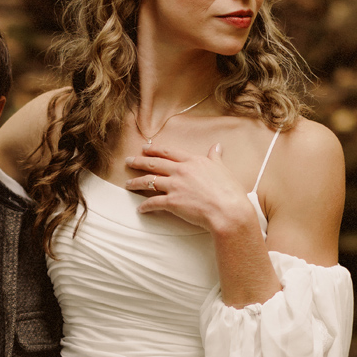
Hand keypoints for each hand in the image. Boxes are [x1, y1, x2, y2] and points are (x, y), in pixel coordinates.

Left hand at [121, 141, 256, 239]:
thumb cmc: (229, 191)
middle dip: (138, 162)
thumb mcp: (222, 169)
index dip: (154, 149)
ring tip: (128, 184)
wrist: (229, 210)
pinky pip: (153, 203)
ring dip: (136, 183)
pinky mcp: (172, 202)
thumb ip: (215, 157)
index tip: (145, 148)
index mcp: (193, 161)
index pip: (168, 152)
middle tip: (128, 161)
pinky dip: (145, 206)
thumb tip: (216, 146)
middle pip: (154, 164)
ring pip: (149, 182)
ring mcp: (175, 186)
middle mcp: (181, 171)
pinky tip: (140, 209)